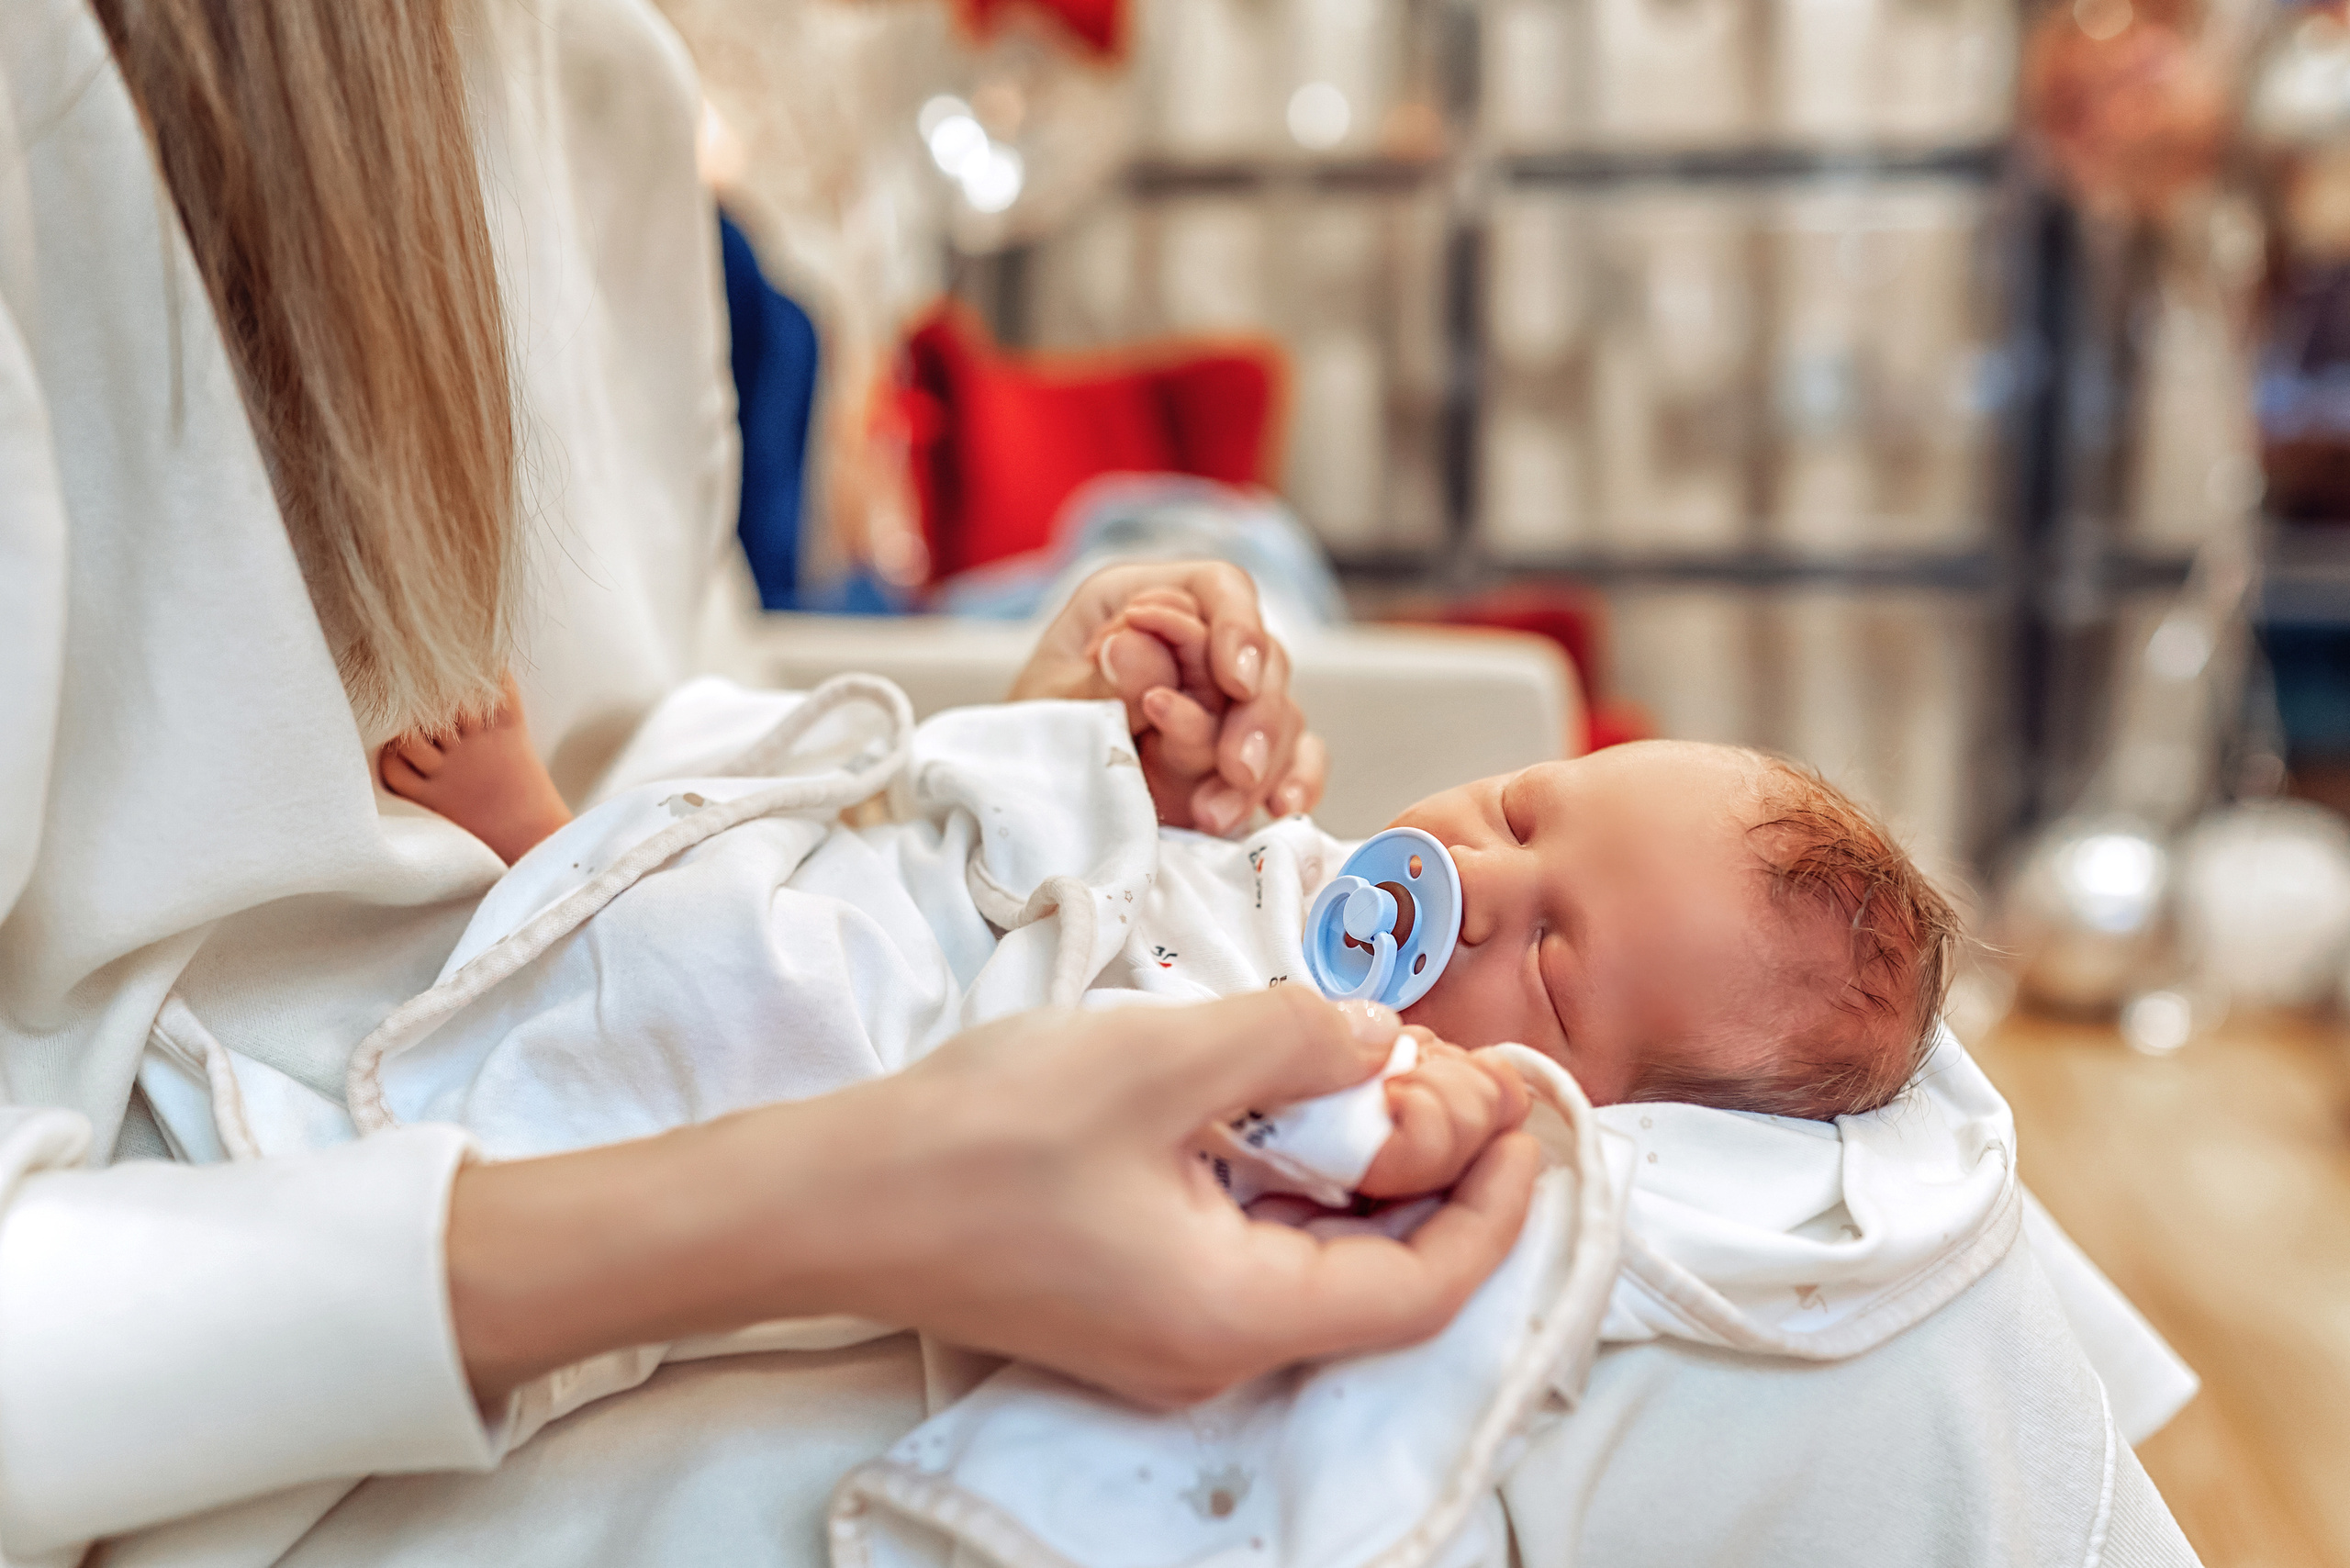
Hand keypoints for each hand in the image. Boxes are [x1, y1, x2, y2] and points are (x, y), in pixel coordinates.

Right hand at [447, 991, 1539, 1409]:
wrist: (824, 1195)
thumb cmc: (980, 1137)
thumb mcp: (1158, 1059)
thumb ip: (1292, 1043)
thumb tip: (1381, 1041)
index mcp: (1237, 1315)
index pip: (1426, 1290)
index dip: (1500, 1205)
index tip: (1529, 1108)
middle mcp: (1214, 1349)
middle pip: (1378, 1283)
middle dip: (1441, 1183)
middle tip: (1463, 1076)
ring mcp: (1165, 1335)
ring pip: (1311, 1265)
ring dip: (1361, 1177)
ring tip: (1383, 1074)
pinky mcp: (1126, 1302)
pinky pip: (1247, 1251)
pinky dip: (1290, 1183)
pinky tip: (1277, 1103)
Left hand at [1010, 562, 1326, 833]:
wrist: (1023, 798)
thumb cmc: (1030, 731)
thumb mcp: (1050, 702)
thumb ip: (1101, 678)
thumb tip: (1136, 641)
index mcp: (1143, 600)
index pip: (1218, 590)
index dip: (1238, 629)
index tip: (1236, 681)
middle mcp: (1194, 646)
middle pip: (1262, 659)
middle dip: (1255, 718)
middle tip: (1234, 768)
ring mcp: (1221, 703)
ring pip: (1280, 714)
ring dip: (1261, 767)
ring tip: (1215, 815)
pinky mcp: (1237, 754)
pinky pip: (1290, 758)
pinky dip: (1295, 779)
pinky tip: (1285, 806)